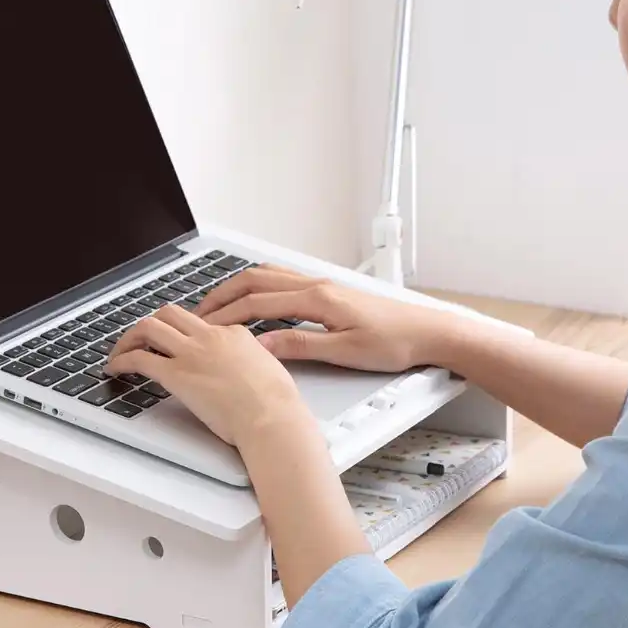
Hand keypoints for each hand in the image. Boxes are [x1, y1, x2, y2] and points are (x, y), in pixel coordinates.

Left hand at [106, 304, 313, 448]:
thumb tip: (248, 366)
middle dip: (152, 323)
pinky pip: (139, 358)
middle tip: (141, 339)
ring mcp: (192, 353)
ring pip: (149, 326)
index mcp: (235, 333)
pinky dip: (121, 360)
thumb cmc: (277, 404)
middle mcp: (210, 336)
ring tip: (121, 351)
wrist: (271, 418)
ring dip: (129, 337)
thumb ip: (254, 360)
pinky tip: (116, 369)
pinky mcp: (177, 374)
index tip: (176, 346)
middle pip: (170, 313)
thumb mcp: (270, 369)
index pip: (201, 323)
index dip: (184, 334)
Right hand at [195, 266, 455, 372]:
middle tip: (198, 310)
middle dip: (222, 294)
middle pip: (255, 280)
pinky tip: (254, 297)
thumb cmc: (394, 343)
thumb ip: (300, 345)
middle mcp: (315, 285)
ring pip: (267, 275)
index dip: (227, 315)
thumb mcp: (344, 352)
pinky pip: (282, 280)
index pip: (257, 303)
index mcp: (316, 299)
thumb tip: (262, 345)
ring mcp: (321, 284)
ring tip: (218, 302)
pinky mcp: (328, 290)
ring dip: (238, 286)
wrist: (429, 332)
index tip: (205, 327)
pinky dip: (258, 285)